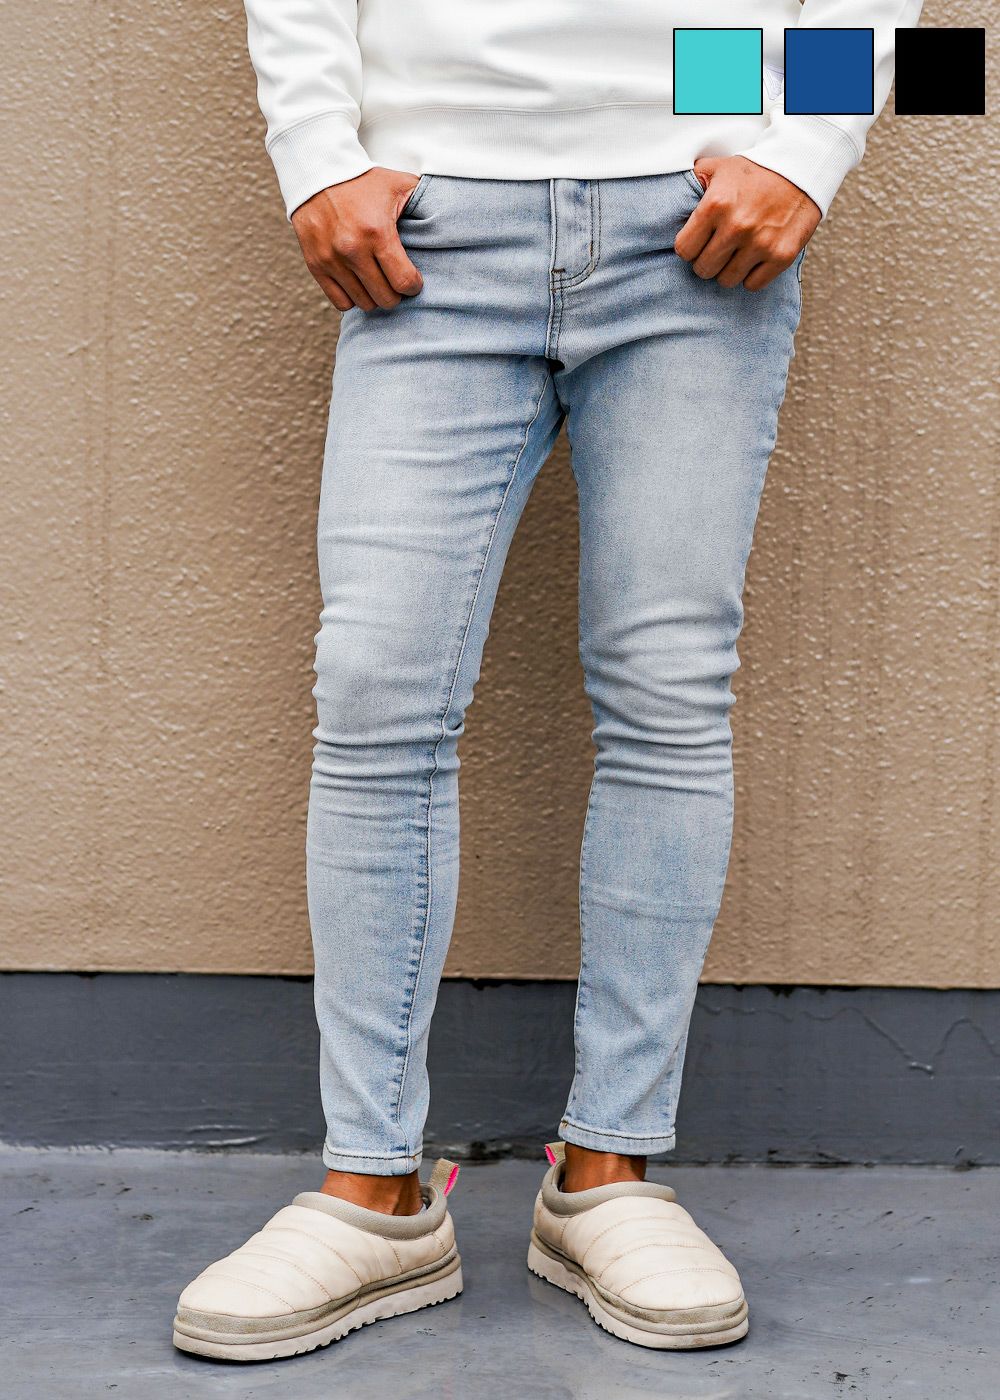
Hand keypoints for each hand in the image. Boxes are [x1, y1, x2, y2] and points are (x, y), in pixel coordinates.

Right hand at [290, 167, 424, 311]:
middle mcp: (352, 249)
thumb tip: (450, 217)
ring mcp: (332, 259)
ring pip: (364, 304)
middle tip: (396, 280)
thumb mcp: (398, 184)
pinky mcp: (316, 265)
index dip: (414, 285)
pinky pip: (340, 302)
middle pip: (385, 298)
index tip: (413, 279)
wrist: (318, 173)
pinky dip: (353, 298)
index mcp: (377, 231)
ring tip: (378, 281)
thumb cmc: (364, 180)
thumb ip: (424, 200)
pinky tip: (359, 283)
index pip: (403, 282)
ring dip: (375, 296)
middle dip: (396, 293)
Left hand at [674, 156, 820, 291]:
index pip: (684, 250)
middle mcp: (736, 226)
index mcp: (715, 205)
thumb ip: (694, 180)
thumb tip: (672, 192)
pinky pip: (753, 285)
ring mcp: (760, 243)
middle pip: (703, 269)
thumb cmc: (756, 171)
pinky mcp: (781, 255)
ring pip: (726, 281)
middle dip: (707, 261)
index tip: (698, 243)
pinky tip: (754, 260)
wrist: (802, 168)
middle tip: (717, 250)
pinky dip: (751, 276)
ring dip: (728, 270)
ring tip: (736, 254)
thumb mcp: (719, 167)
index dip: (689, 248)